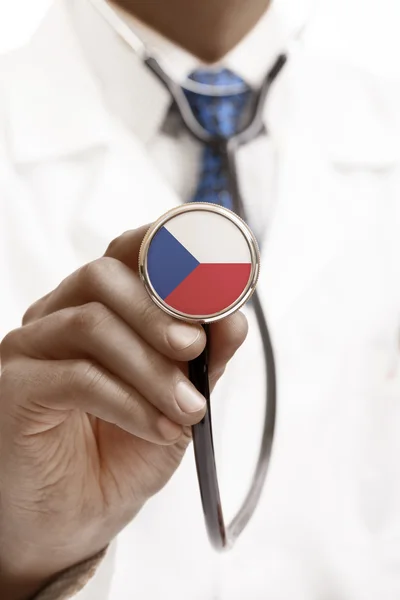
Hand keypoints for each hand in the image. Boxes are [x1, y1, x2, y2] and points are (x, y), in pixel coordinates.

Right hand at [0, 226, 246, 599]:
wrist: (73, 521)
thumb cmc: (120, 453)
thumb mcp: (178, 402)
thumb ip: (204, 360)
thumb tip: (233, 318)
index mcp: (98, 310)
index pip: (125, 254)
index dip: (166, 249)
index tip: (212, 272)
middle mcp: (57, 318)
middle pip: (103, 277)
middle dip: (159, 310)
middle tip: (195, 349)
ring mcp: (30, 350)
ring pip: (90, 324)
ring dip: (151, 367)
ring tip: (188, 408)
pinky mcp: (14, 390)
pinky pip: (75, 377)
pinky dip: (128, 401)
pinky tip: (157, 428)